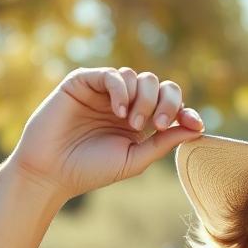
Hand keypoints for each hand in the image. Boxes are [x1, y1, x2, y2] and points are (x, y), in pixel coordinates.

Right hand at [4, 67, 205, 200]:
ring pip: (138, 77)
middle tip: (154, 126)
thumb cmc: (90, 170)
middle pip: (159, 85)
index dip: (184, 110)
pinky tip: (118, 111)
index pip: (169, 105)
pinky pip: (112, 75)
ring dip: (142, 98)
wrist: (51, 172)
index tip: (194, 124)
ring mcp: (104, 91)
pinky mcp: (83, 82)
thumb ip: (163, 142)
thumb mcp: (135, 159)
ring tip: (131, 123)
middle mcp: (124, 103)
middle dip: (165, 103)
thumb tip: (197, 127)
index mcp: (139, 121)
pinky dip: (121, 89)